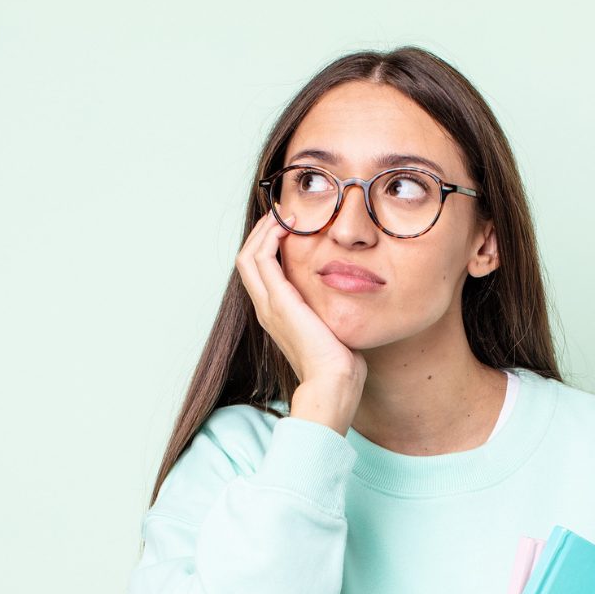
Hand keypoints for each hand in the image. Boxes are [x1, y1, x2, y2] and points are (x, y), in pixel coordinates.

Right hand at [235, 210, 366, 389]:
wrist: (333, 381)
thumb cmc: (338, 361)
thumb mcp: (331, 327)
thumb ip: (329, 310)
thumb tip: (347, 297)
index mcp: (275, 315)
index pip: (259, 272)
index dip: (267, 246)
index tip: (288, 226)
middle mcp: (265, 308)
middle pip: (247, 260)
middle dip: (262, 232)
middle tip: (282, 212)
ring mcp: (268, 305)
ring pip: (249, 255)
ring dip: (264, 230)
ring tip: (283, 213)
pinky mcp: (278, 301)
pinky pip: (262, 258)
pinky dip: (270, 237)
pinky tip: (287, 225)